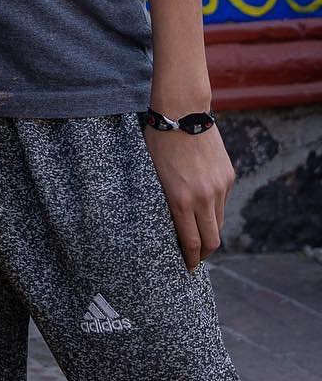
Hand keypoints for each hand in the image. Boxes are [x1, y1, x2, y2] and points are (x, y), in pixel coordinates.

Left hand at [145, 122, 234, 270]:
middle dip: (204, 254)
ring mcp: (219, 187)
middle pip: (212, 240)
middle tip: (195, 258)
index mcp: (181, 200)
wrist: (182, 113)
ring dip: (210, 230)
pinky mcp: (228, 176)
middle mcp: (204, 197)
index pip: (192, 243)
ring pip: (219, 221)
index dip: (191, 260)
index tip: (188, 268)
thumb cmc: (158, 143)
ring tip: (198, 233)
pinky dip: (213, 208)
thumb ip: (164, 202)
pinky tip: (202, 204)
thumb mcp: (153, 176)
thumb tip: (170, 226)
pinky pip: (222, 201)